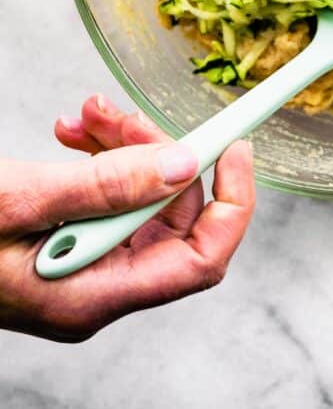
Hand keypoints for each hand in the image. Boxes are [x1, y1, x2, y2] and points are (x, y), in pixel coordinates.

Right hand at [0, 94, 254, 341]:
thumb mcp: (22, 199)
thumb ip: (106, 185)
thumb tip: (184, 163)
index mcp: (94, 294)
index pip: (201, 260)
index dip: (231, 201)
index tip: (234, 144)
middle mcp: (96, 287)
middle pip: (169, 216)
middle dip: (156, 152)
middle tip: (115, 114)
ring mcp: (81, 266)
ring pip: (138, 196)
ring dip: (121, 145)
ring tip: (84, 115)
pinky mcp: (64, 242)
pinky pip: (105, 195)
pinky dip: (96, 156)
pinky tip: (70, 132)